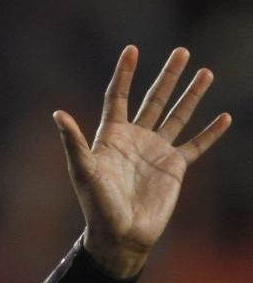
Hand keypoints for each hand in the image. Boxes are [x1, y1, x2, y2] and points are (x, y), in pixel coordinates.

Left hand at [53, 46, 231, 276]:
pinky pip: (196, 145)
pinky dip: (210, 132)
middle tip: (182, 51)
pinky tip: (224, 117)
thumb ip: (73, 142)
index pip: (119, 96)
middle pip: (153, 99)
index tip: (132, 49)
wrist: (120, 233)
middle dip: (168, 76)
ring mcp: (156, 151)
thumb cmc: (97, 204)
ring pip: (177, 116)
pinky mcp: (175, 168)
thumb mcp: (83, 170)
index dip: (125, 73)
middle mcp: (136, 138)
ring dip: (192, 95)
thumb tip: (57, 113)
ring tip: (205, 72)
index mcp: (111, 135)